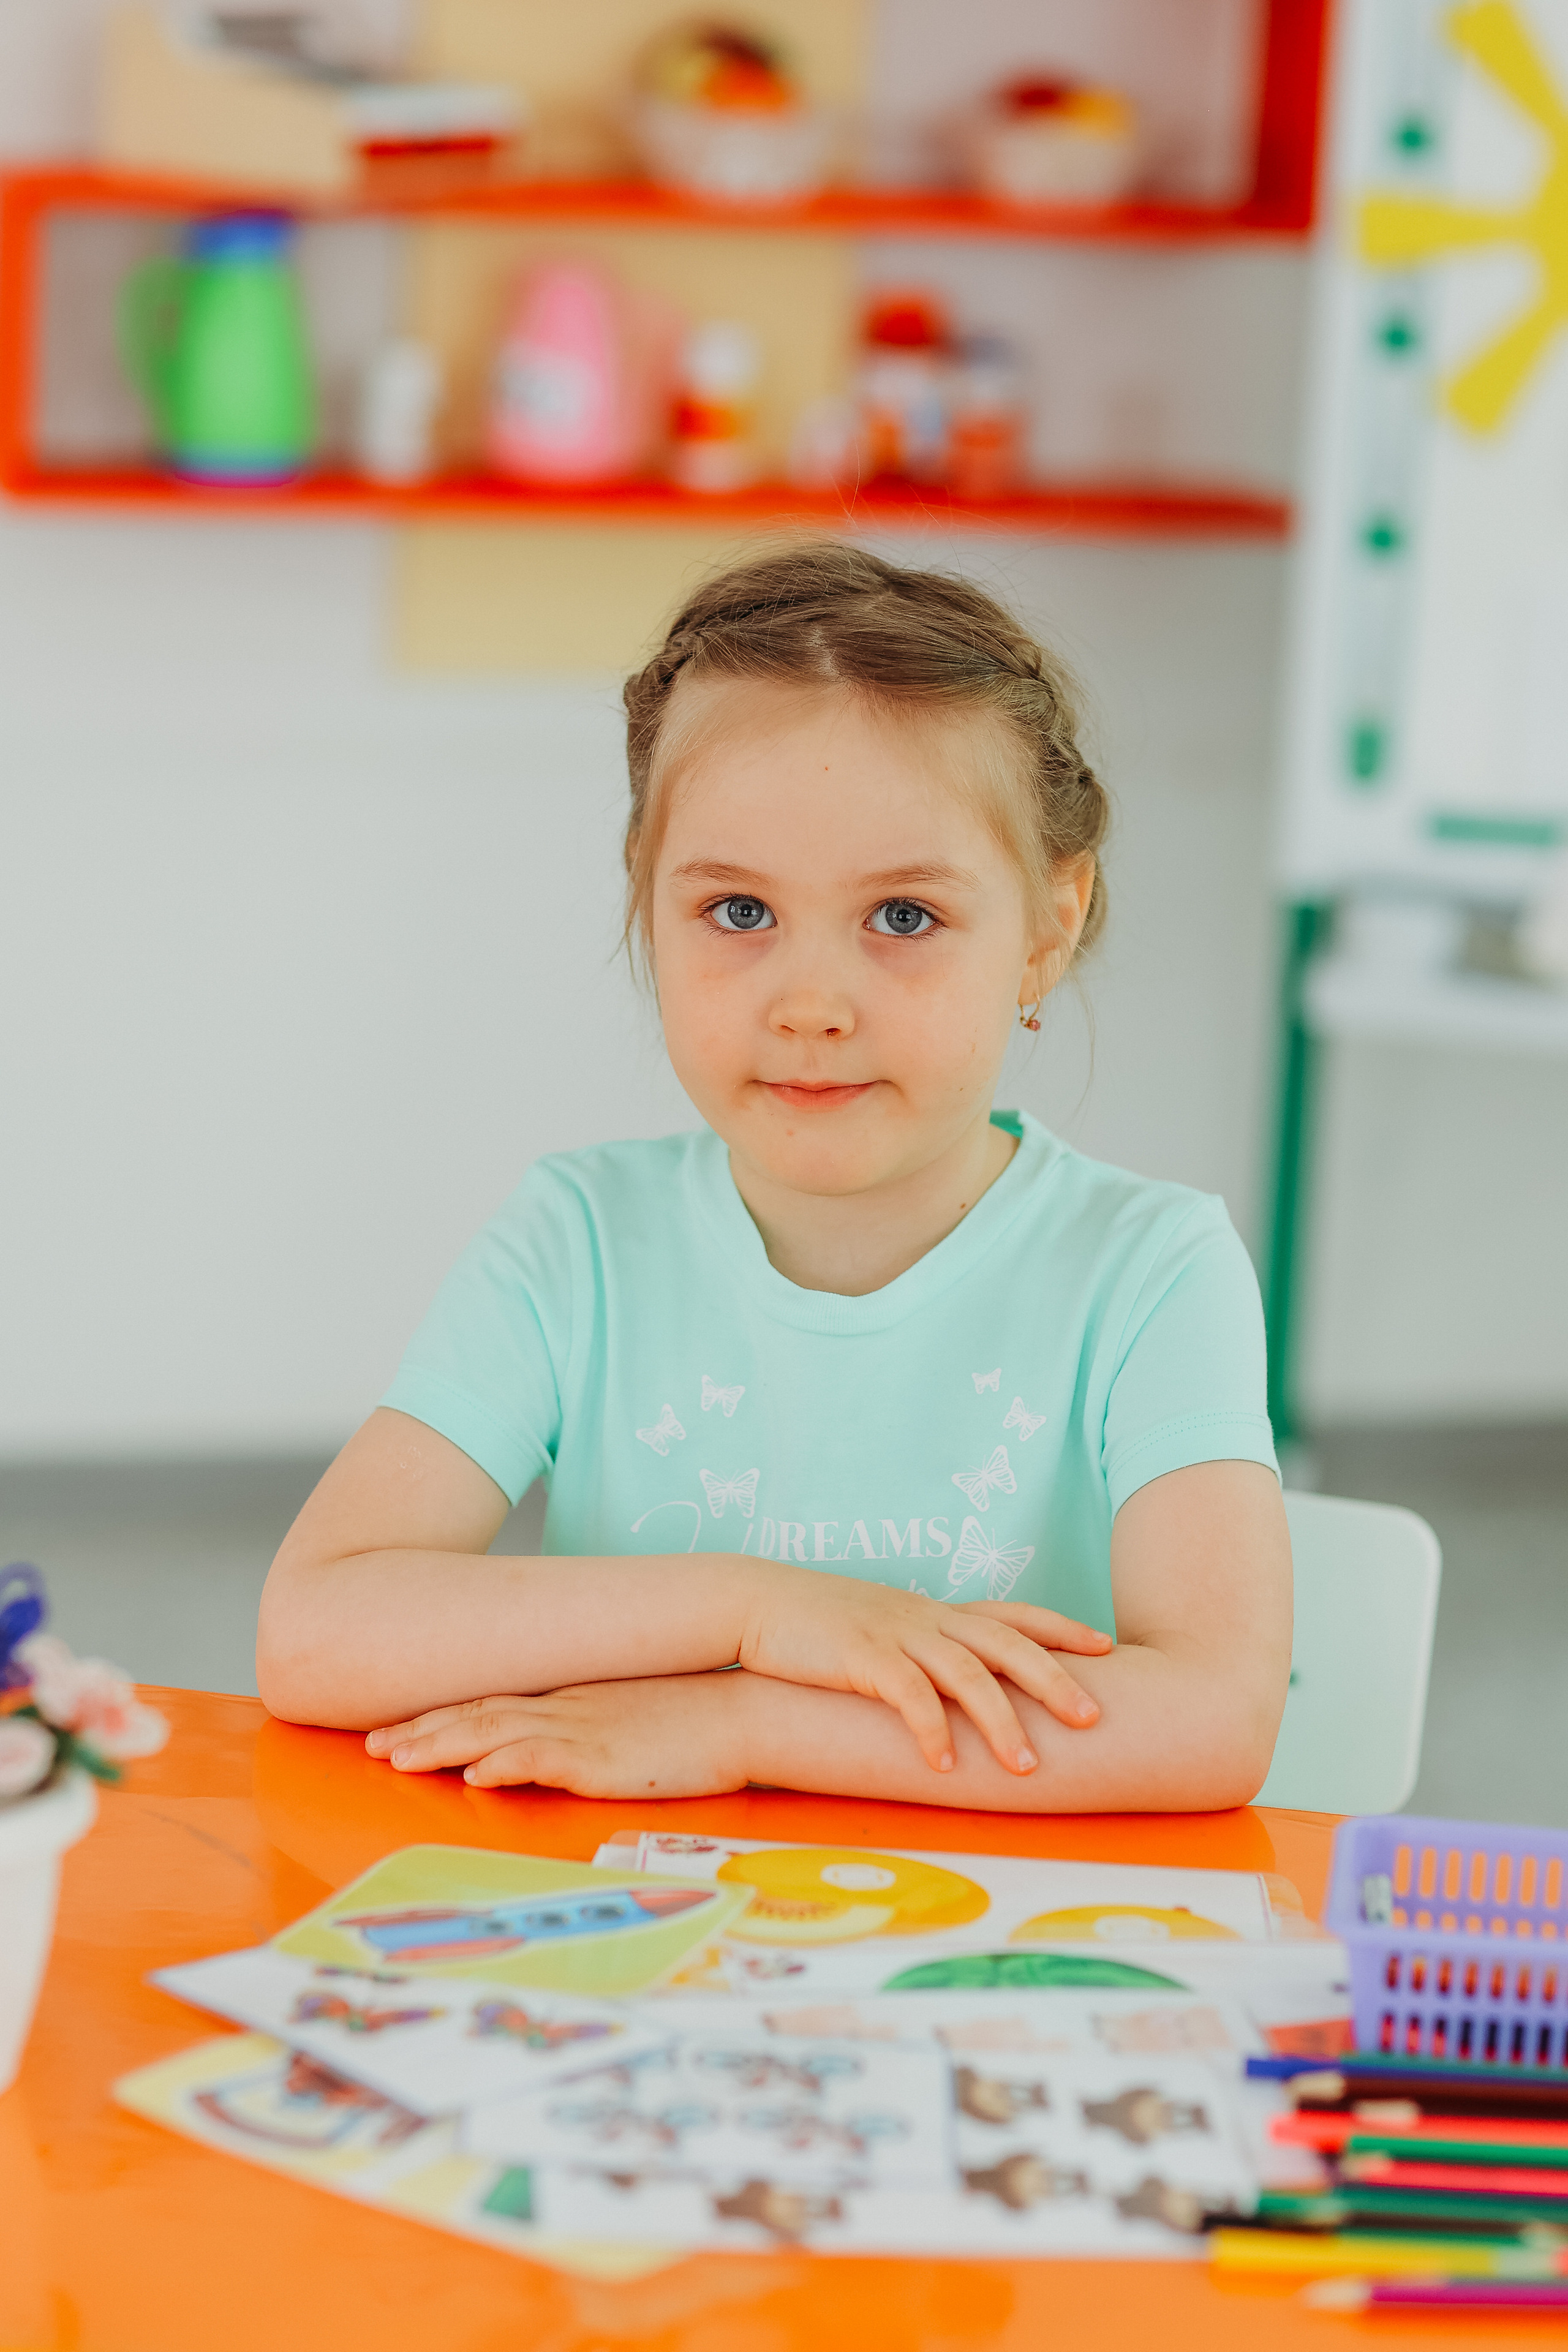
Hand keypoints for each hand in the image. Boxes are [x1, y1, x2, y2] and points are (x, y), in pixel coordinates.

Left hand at [364, 1673, 749, 1798]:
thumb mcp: (628, 1719)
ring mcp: (582, 1728)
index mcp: (570, 1697)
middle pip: (477, 1712)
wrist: (748, 1711)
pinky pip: (542, 1757)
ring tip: (395, 1758)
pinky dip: (503, 1762)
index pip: (490, 1702)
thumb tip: (547, 1753)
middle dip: (420, 1730)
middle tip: (371, 1746)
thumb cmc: (695, 1720)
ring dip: (440, 1744)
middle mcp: (565, 1706)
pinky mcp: (602, 1756)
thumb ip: (586, 1730)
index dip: (439, 1716)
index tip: (395, 1729)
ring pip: (493, 1732)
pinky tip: (473, 1772)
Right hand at [734, 1560, 1111, 1775]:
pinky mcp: (861, 1657)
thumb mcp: (883, 1628)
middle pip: (1007, 1643)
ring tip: (1027, 1768)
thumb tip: (955, 1684)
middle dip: (1054, 1680)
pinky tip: (946, 1766)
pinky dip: (931, 1731)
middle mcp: (926, 1618)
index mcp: (935, 1611)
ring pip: (966, 1674)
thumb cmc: (819, 1625)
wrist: (757, 1602)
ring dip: (1001, 1722)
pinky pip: (907, 1696)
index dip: (1061, 1628)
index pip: (1013, 1613)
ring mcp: (896, 1634)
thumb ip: (923, 1648)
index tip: (1105, 1645)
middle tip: (1094, 1718)